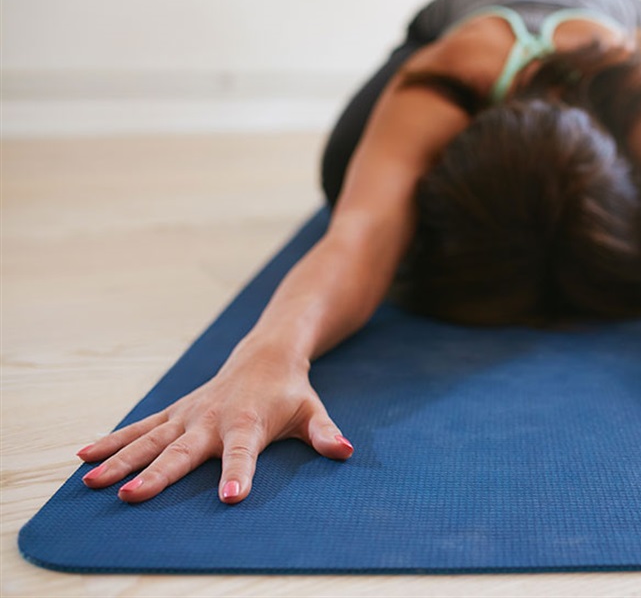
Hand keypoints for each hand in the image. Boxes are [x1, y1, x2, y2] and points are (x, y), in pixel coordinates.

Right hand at [76, 349, 352, 503]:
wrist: (267, 353)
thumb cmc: (291, 391)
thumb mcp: (313, 412)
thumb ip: (325, 434)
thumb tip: (345, 450)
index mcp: (248, 423)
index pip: (243, 454)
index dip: (238, 475)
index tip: (231, 499)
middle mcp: (212, 419)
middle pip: (182, 452)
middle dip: (156, 475)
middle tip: (131, 497)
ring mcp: (188, 415)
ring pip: (150, 440)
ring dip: (120, 460)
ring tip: (93, 481)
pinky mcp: (174, 412)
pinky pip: (140, 428)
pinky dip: (112, 440)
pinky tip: (83, 456)